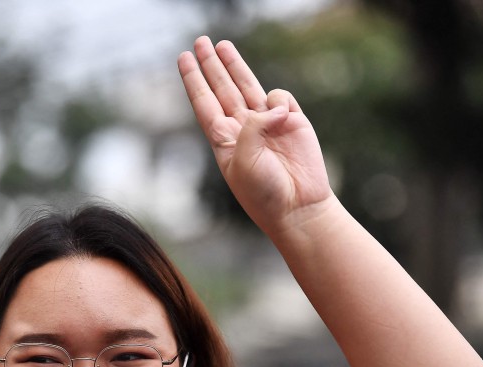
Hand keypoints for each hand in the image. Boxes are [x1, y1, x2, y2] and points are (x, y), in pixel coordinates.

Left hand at [178, 36, 334, 232]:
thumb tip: (274, 106)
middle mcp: (243, 129)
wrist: (299, 207)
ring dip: (234, 65)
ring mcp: (268, 124)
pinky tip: (282, 116)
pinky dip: (277, 100)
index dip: (193, 80)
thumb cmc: (265, 192)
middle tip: (200, 43)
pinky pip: (279, 97)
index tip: (184, 59)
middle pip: (222, 89)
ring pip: (247, 86)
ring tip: (222, 45)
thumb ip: (252, 128)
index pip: (204, 103)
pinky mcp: (292, 121)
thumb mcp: (245, 161)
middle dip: (210, 65)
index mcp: (224, 141)